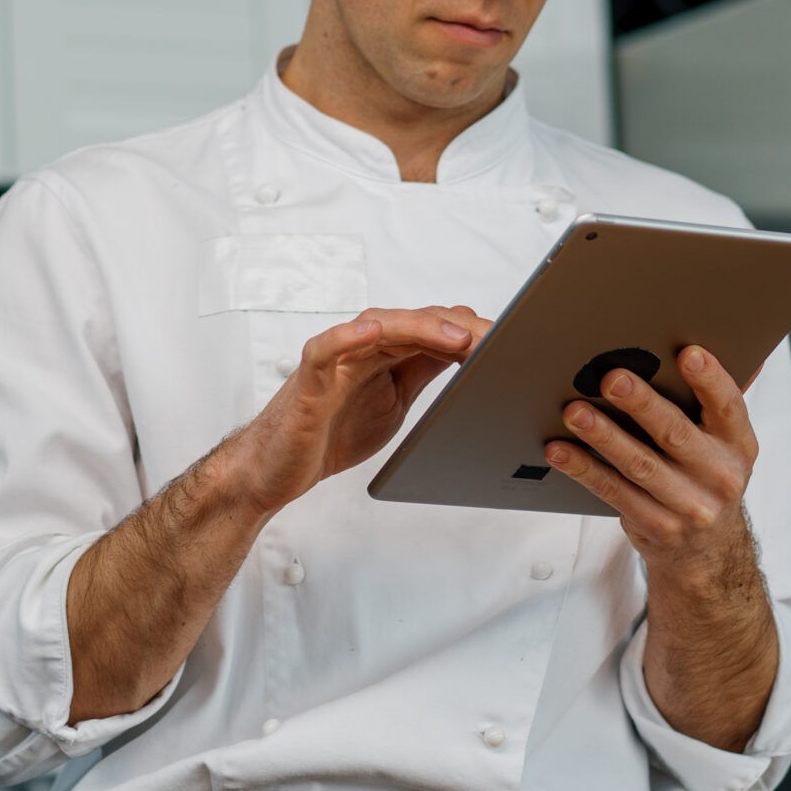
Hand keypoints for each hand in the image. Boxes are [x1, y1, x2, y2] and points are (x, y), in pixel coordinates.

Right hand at [210, 306, 489, 517]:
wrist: (277, 467)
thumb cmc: (329, 431)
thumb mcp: (393, 401)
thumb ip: (421, 370)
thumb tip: (465, 350)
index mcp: (385, 354)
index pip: (435, 331)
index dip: (473, 334)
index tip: (514, 341)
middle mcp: (361, 347)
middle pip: (416, 323)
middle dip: (461, 328)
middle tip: (500, 337)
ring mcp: (335, 360)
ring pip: (380, 326)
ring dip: (421, 327)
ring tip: (458, 335)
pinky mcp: (309, 380)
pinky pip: (326, 349)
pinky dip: (348, 335)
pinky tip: (372, 330)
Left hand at [546, 345, 779, 750]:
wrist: (707, 553)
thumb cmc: (705, 475)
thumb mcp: (724, 443)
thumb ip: (716, 400)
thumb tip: (727, 347)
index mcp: (738, 445)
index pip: (729, 406)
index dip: (711, 380)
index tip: (688, 352)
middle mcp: (720, 476)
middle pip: (676, 435)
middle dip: (642, 405)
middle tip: (610, 378)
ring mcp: (688, 507)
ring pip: (639, 466)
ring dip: (603, 437)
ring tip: (573, 412)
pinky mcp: (655, 527)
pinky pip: (613, 492)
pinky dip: (583, 470)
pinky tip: (558, 449)